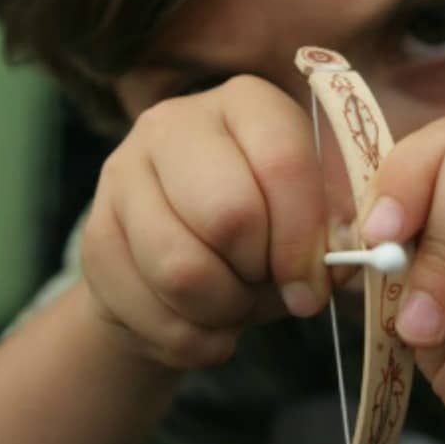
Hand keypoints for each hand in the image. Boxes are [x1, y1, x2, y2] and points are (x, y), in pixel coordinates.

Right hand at [81, 76, 329, 369]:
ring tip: (236, 302)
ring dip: (225, 309)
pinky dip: (191, 339)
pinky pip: (149, 311)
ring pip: (182, 270)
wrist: (186, 258)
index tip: (312, 289)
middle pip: (228, 215)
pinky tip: (203, 322)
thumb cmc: (265, 232)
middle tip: (267, 283)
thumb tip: (350, 260)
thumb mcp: (313, 221)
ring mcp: (123, 174)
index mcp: (245, 104)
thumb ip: (338, 233)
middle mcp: (174, 123)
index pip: (282, 163)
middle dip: (260, 272)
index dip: (303, 239)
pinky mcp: (93, 233)